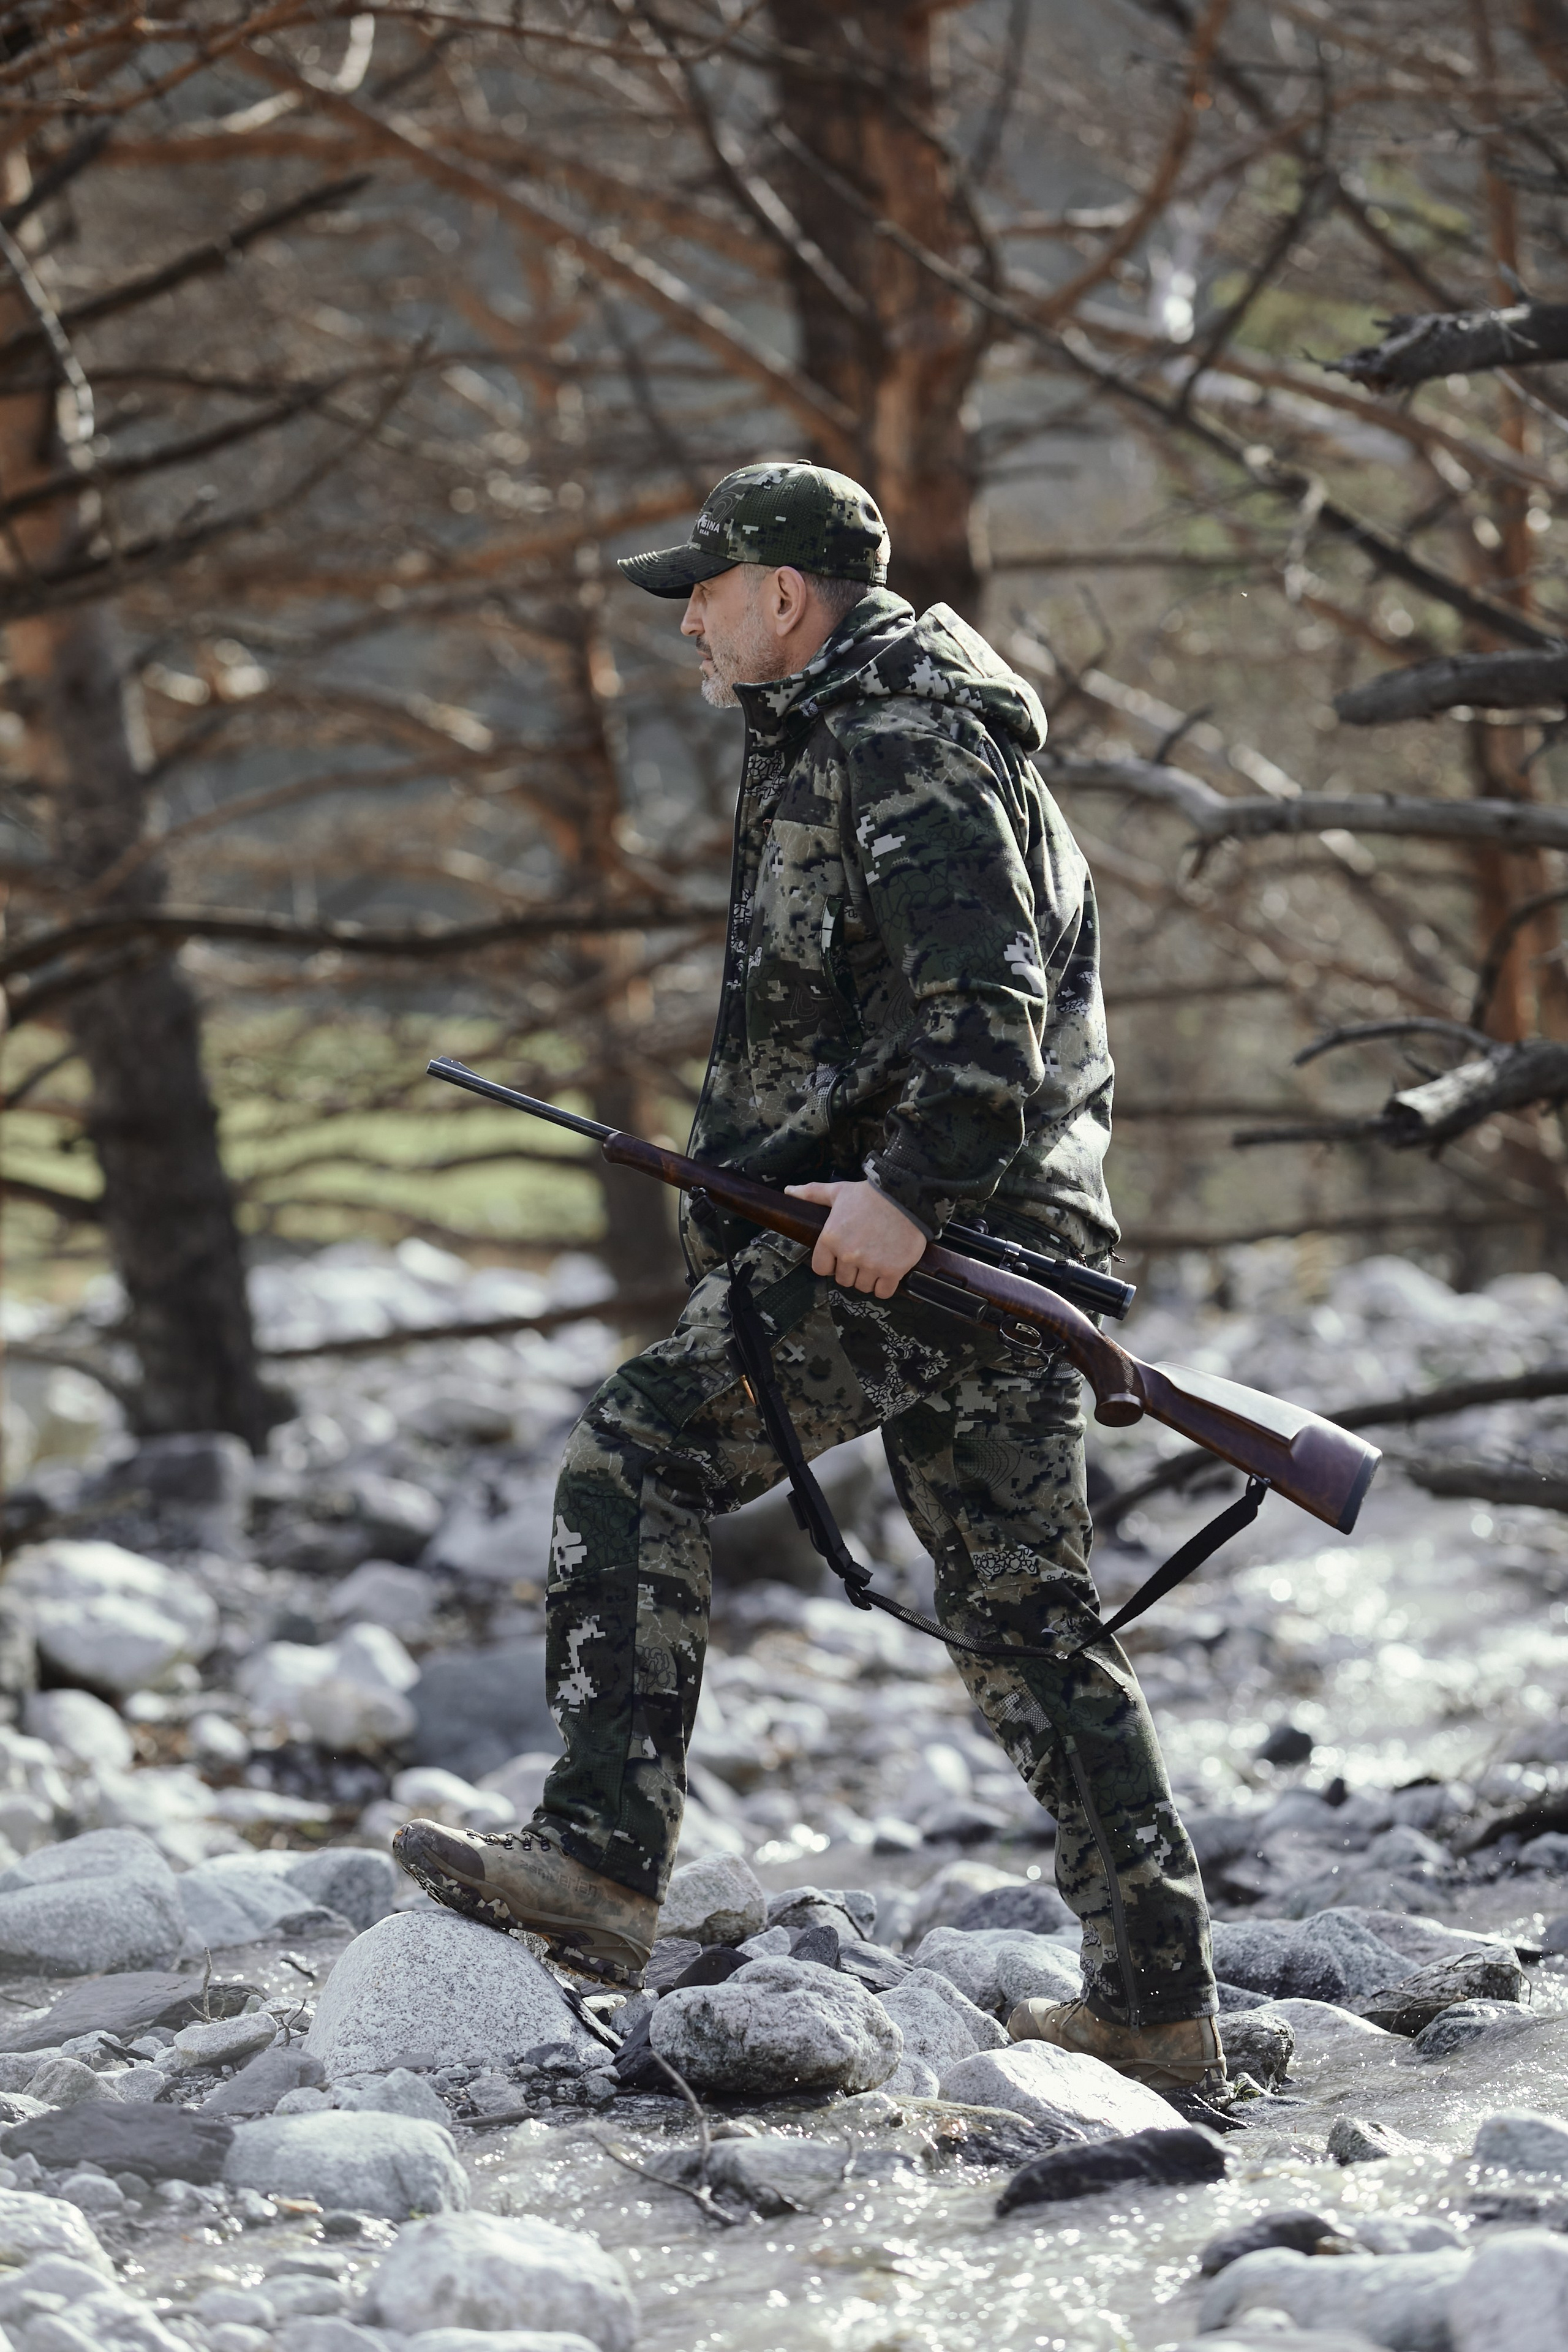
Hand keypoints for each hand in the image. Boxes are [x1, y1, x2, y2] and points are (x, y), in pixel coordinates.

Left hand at [784, 1178, 926, 1298]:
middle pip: (844, 1280)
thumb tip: (789, 1191)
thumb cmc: (871, 1194)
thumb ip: (812, 1194)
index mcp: (830, 1238)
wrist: (906, 1196)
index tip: (841, 1257)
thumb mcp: (838, 1191)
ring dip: (869, 1278)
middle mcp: (848, 1254)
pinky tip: (889, 1271)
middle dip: (852, 1271)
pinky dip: (885, 1285)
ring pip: (863, 1287)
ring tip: (877, 1261)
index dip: (831, 1264)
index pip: (821, 1269)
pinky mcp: (892, 1271)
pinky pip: (883, 1292)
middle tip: (864, 1256)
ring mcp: (870, 1265)